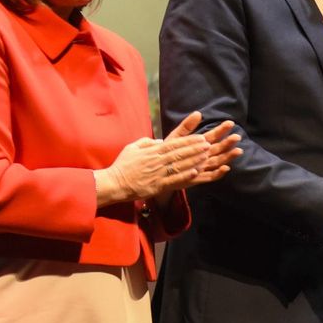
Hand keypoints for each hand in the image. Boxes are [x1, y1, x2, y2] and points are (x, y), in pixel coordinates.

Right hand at [98, 112, 238, 203]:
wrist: (114, 183)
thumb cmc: (123, 166)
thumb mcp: (132, 148)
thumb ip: (147, 142)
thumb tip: (159, 140)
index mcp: (152, 151)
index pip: (173, 144)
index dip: (188, 141)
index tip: (200, 137)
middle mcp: (157, 161)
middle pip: (179, 153)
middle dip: (195, 148)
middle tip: (209, 144)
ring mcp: (158, 173)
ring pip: (179, 165)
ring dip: (194, 160)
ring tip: (207, 156)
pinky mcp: (157, 185)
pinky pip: (174, 180)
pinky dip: (185, 175)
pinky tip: (196, 172)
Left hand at [151, 115, 242, 204]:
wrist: (161, 171)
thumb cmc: (169, 153)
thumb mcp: (176, 138)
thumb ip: (187, 126)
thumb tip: (198, 113)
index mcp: (200, 145)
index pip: (213, 136)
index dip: (221, 130)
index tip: (230, 123)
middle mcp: (204, 156)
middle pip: (219, 149)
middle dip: (228, 143)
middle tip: (237, 137)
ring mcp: (203, 167)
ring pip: (219, 161)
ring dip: (228, 157)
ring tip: (238, 151)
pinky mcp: (199, 178)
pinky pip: (211, 176)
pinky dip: (219, 173)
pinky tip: (225, 168)